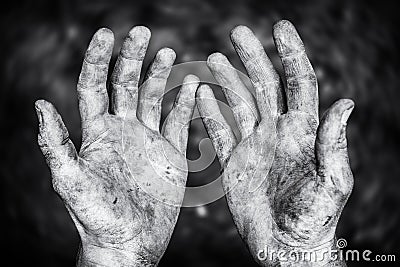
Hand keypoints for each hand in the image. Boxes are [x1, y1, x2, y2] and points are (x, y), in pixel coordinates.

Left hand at [36, 27, 198, 265]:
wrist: (130, 241)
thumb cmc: (96, 216)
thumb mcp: (70, 181)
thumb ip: (56, 143)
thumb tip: (39, 103)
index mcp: (97, 132)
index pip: (95, 84)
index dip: (99, 58)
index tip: (107, 33)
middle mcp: (122, 130)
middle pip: (126, 83)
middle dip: (133, 56)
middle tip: (142, 32)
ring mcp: (147, 139)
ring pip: (153, 97)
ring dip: (160, 74)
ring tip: (168, 52)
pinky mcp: (169, 152)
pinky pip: (178, 120)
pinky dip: (185, 102)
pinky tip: (192, 85)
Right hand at [197, 20, 353, 265]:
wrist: (286, 247)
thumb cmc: (314, 220)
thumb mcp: (331, 184)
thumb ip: (333, 145)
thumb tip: (345, 103)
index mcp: (302, 132)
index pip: (298, 83)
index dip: (291, 54)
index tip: (279, 28)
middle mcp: (277, 132)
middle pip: (264, 85)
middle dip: (253, 57)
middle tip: (238, 33)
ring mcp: (255, 145)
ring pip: (240, 103)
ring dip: (228, 80)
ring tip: (216, 58)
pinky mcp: (236, 162)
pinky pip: (221, 132)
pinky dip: (211, 113)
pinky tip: (202, 94)